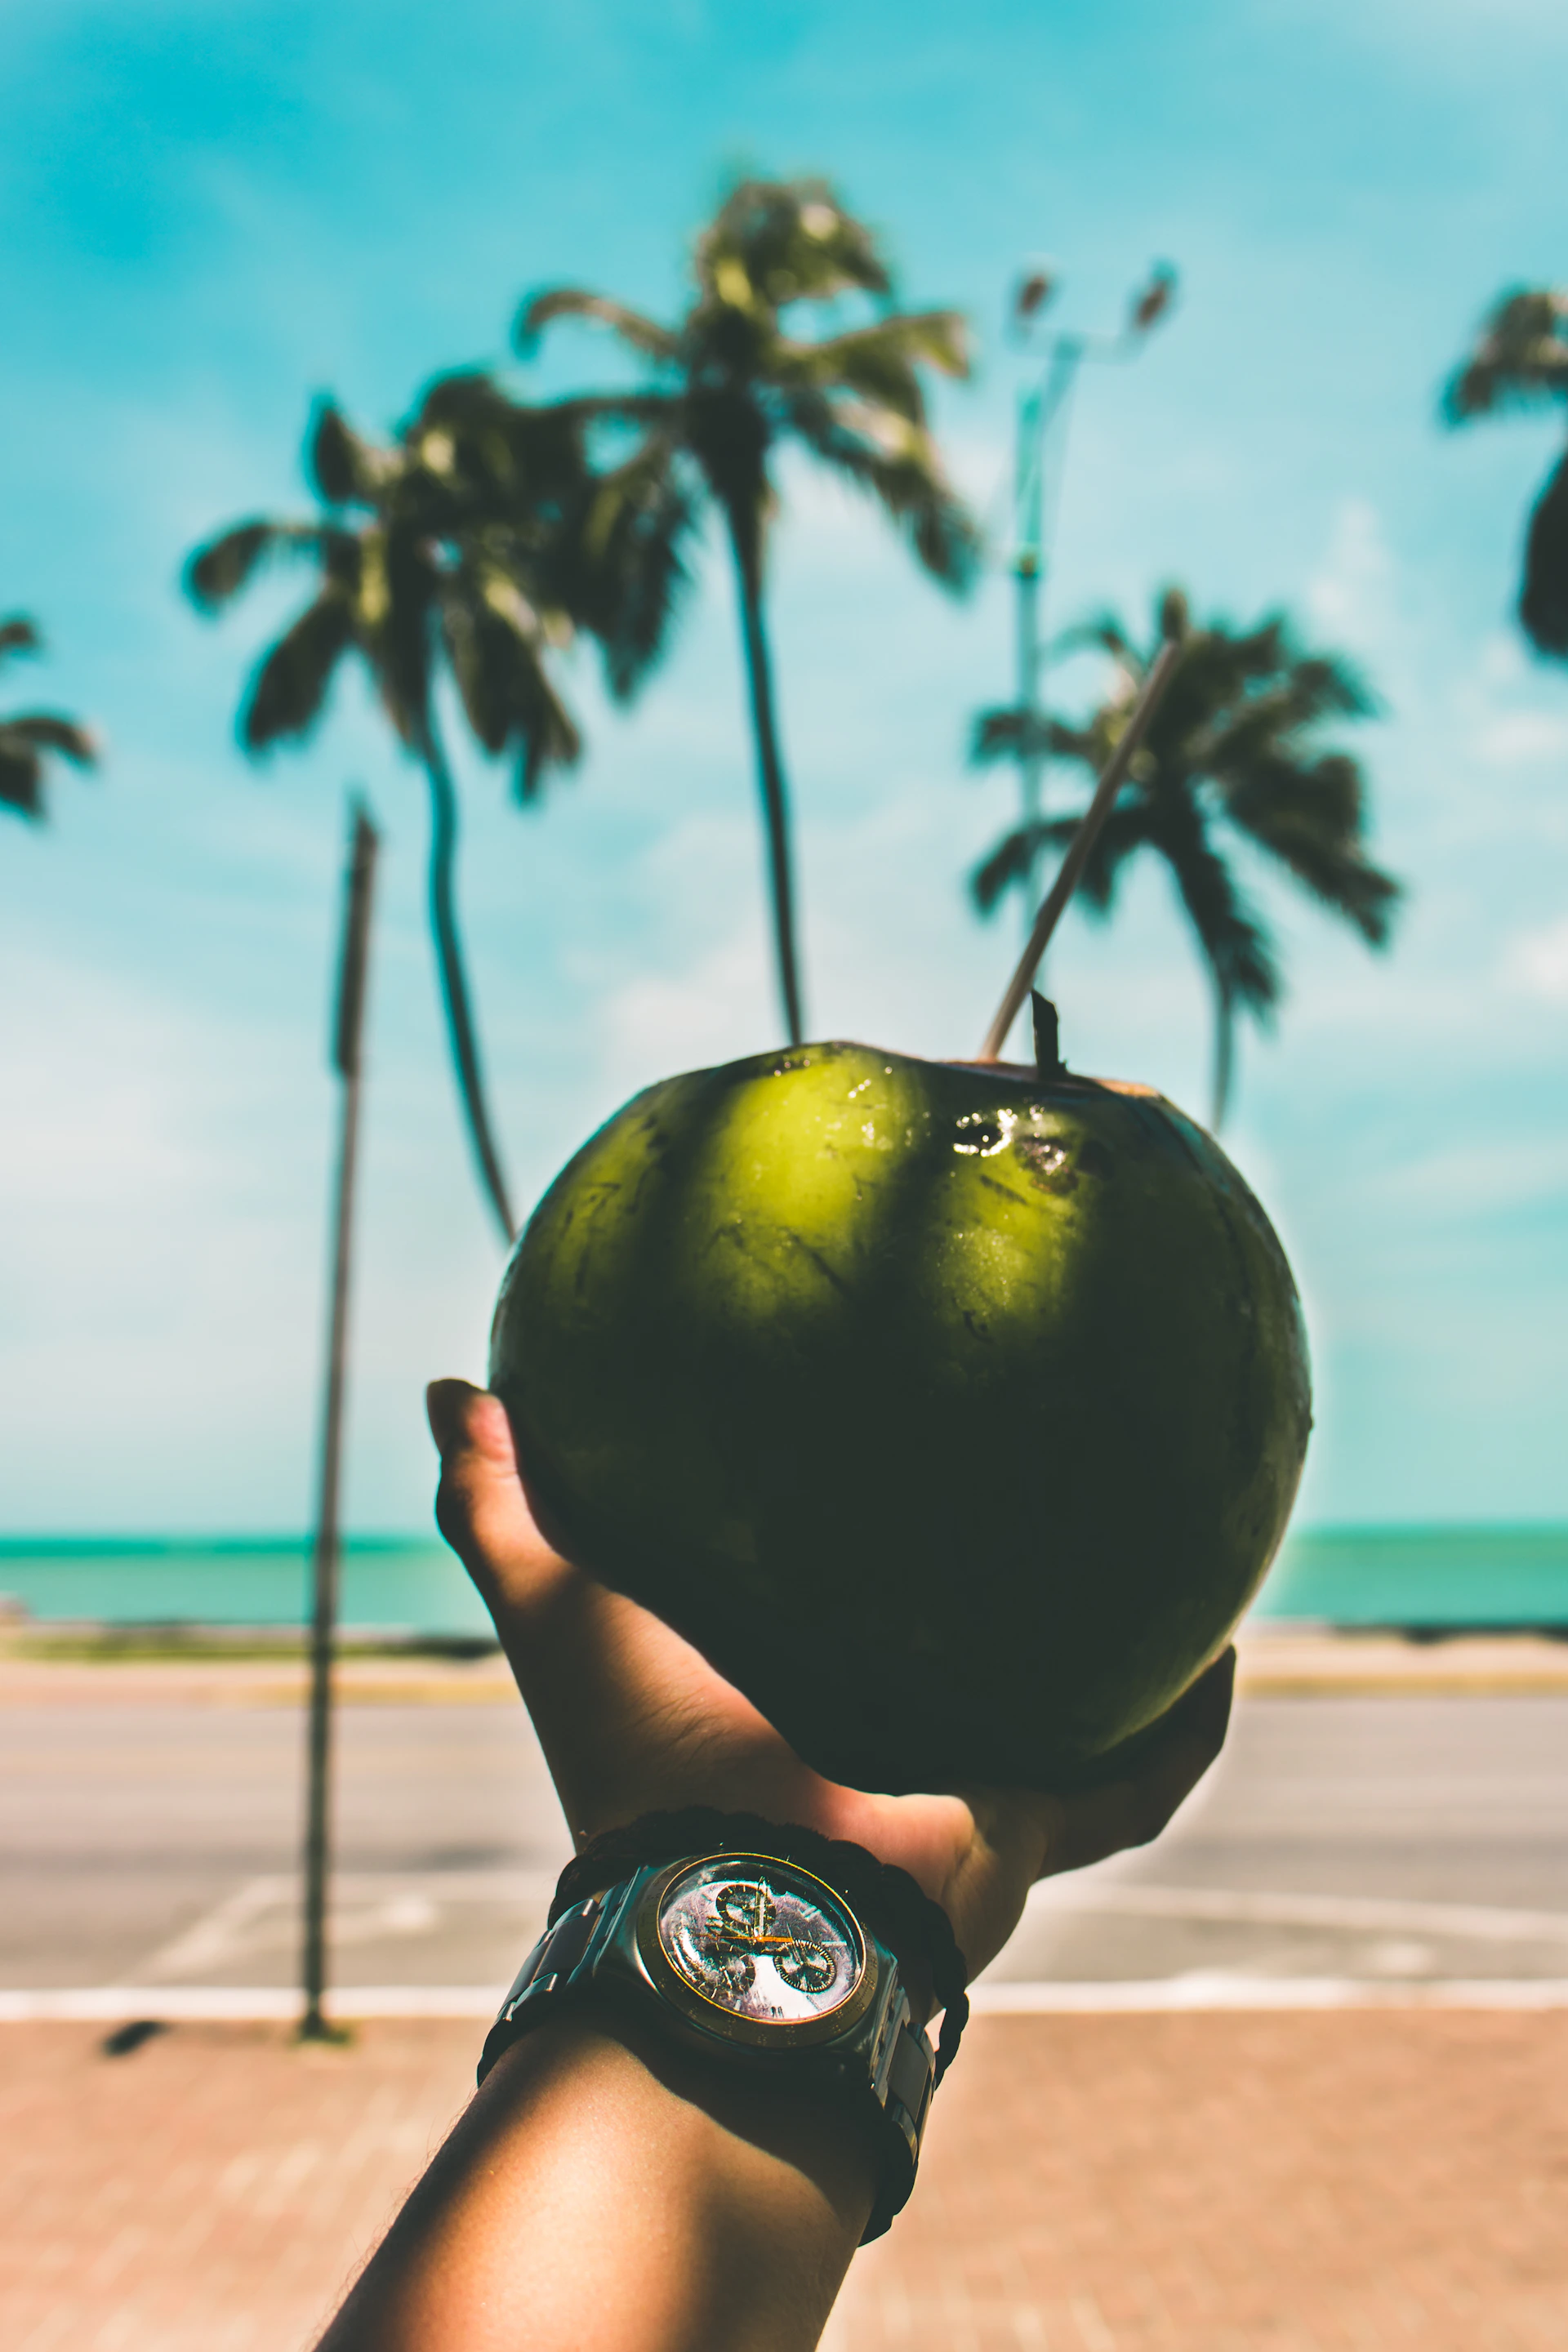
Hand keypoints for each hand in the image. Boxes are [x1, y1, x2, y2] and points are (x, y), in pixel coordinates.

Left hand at [428, 1378, 1233, 1987]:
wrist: (731, 1904)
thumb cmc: (638, 1757)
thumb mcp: (557, 1605)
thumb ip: (497, 1501)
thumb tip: (449, 1384)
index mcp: (788, 1695)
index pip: (832, 1617)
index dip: (857, 1555)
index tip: (878, 1466)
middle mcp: (882, 1748)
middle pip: (961, 1666)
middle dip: (1006, 1600)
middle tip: (1051, 1486)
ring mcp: (964, 1797)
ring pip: (1072, 1730)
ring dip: (1125, 1665)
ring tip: (1180, 1562)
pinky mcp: (1032, 1833)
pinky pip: (1138, 1781)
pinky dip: (1185, 1729)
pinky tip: (1228, 1648)